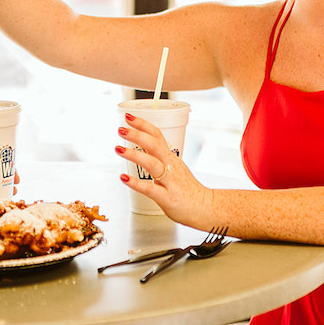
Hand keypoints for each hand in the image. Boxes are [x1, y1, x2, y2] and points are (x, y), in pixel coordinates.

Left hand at [116, 113, 213, 228]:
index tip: (128, 116)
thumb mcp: (173, 168)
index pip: (157, 135)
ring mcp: (170, 182)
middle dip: (137, 135)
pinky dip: (136, 183)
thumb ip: (158, 157)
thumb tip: (141, 143)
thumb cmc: (187, 190)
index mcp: (170, 158)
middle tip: (121, 128)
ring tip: (118, 148)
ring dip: (134, 154)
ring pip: (152, 164)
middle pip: (154, 145)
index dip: (143, 125)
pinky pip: (151, 189)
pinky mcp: (167, 198)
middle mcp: (171, 167)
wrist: (205, 208)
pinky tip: (124, 178)